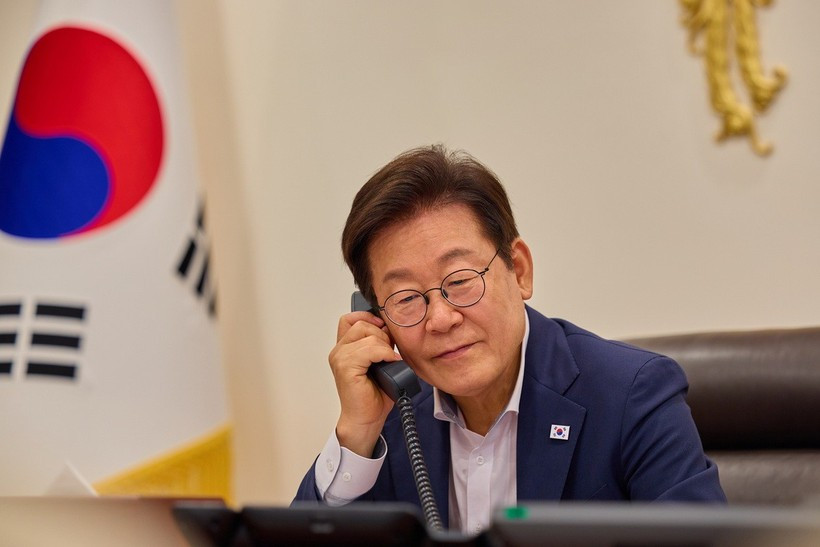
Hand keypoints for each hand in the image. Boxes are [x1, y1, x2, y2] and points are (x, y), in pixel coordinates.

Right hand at [329, 310, 401, 456]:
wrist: (366, 419)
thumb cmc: (372, 396)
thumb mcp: (378, 362)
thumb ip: (378, 344)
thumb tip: (390, 329)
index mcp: (344, 348)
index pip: (350, 319)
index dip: (369, 318)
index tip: (383, 330)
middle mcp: (338, 351)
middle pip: (362, 324)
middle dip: (381, 334)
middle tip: (389, 352)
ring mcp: (340, 359)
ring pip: (368, 335)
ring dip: (384, 346)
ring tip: (389, 360)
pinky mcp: (346, 368)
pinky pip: (370, 349)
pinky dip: (384, 353)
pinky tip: (389, 362)